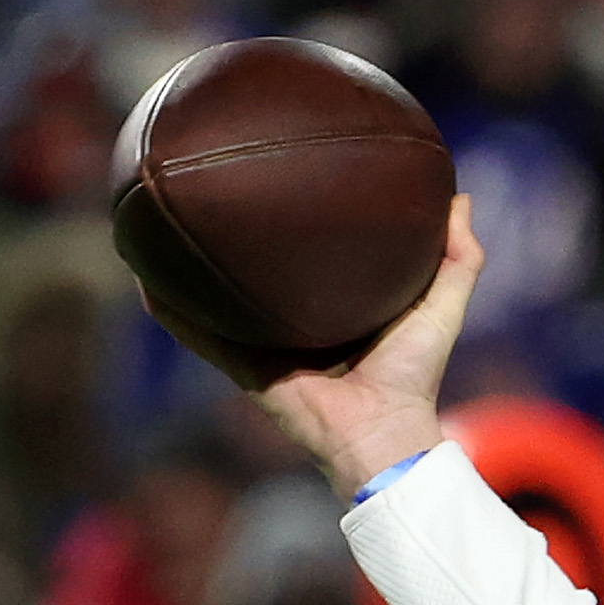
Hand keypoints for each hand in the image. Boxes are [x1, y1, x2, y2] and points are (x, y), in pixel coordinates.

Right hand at [147, 194, 484, 500]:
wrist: (383, 430)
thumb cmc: (414, 374)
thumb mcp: (442, 305)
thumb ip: (459, 257)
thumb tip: (459, 197)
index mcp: (332, 307)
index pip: (308, 258)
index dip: (295, 223)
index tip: (286, 174)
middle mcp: (291, 322)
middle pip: (255, 271)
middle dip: (233, 235)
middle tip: (213, 183)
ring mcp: (260, 343)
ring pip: (214, 296)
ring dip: (185, 264)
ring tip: (160, 218)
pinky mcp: (240, 364)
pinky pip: (195, 331)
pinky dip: (168, 306)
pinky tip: (144, 274)